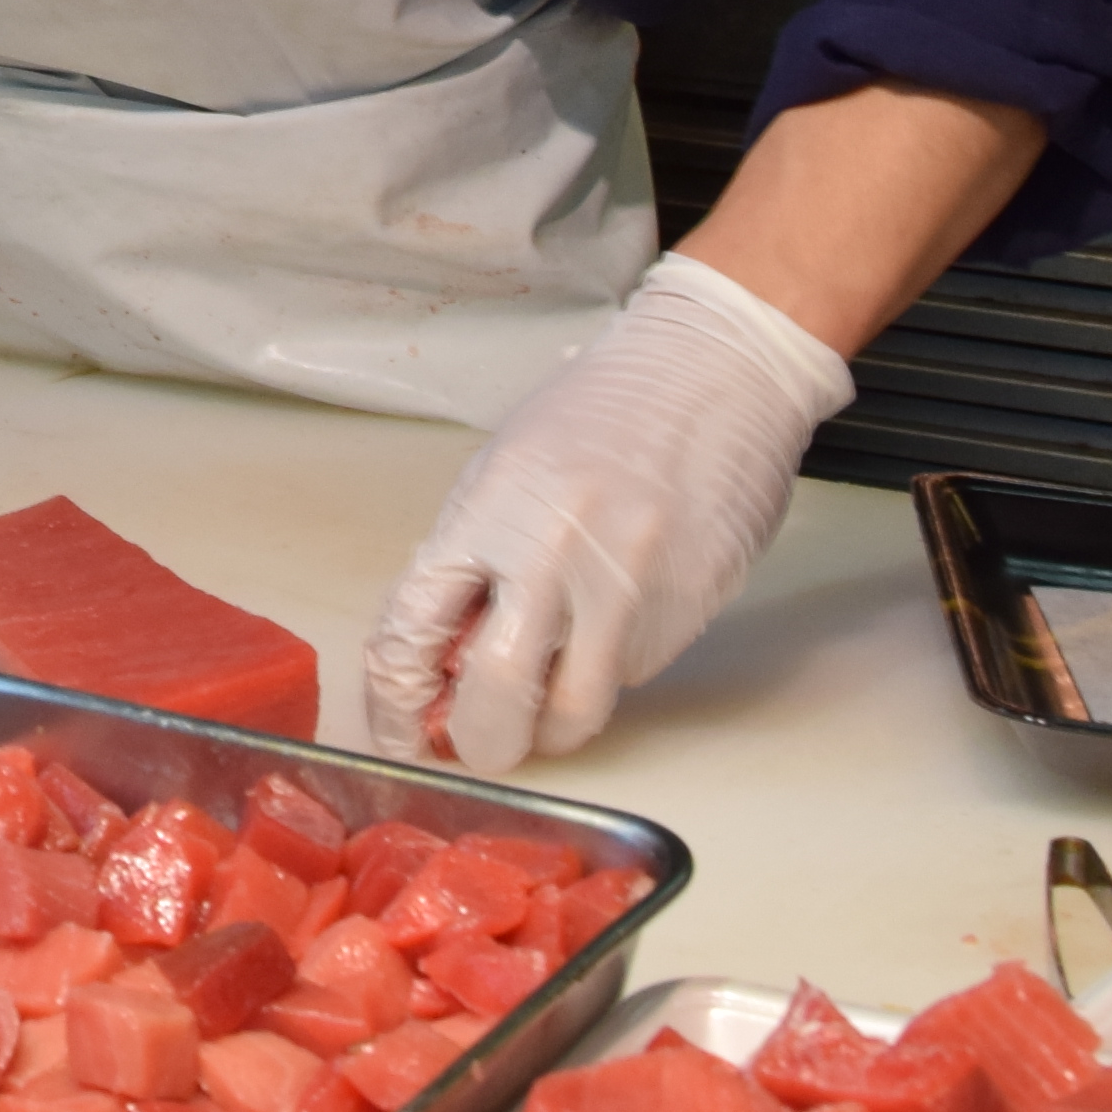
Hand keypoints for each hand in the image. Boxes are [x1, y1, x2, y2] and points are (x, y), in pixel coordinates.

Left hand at [363, 257, 850, 775]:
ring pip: (574, 710)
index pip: (409, 634)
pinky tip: (620, 614)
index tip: (402, 733)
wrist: (716, 368)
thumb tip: (445, 660)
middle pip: (495, 698)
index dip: (395, 706)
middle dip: (480, 743)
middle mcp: (553, 552)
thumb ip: (472, 560)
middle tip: (479, 743)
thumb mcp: (506, 468)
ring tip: (551, 688)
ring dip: (552, 723)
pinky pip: (634, 673)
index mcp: (488, 510)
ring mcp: (627, 585)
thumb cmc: (606, 409)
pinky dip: (611, 667)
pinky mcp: (687, 607)